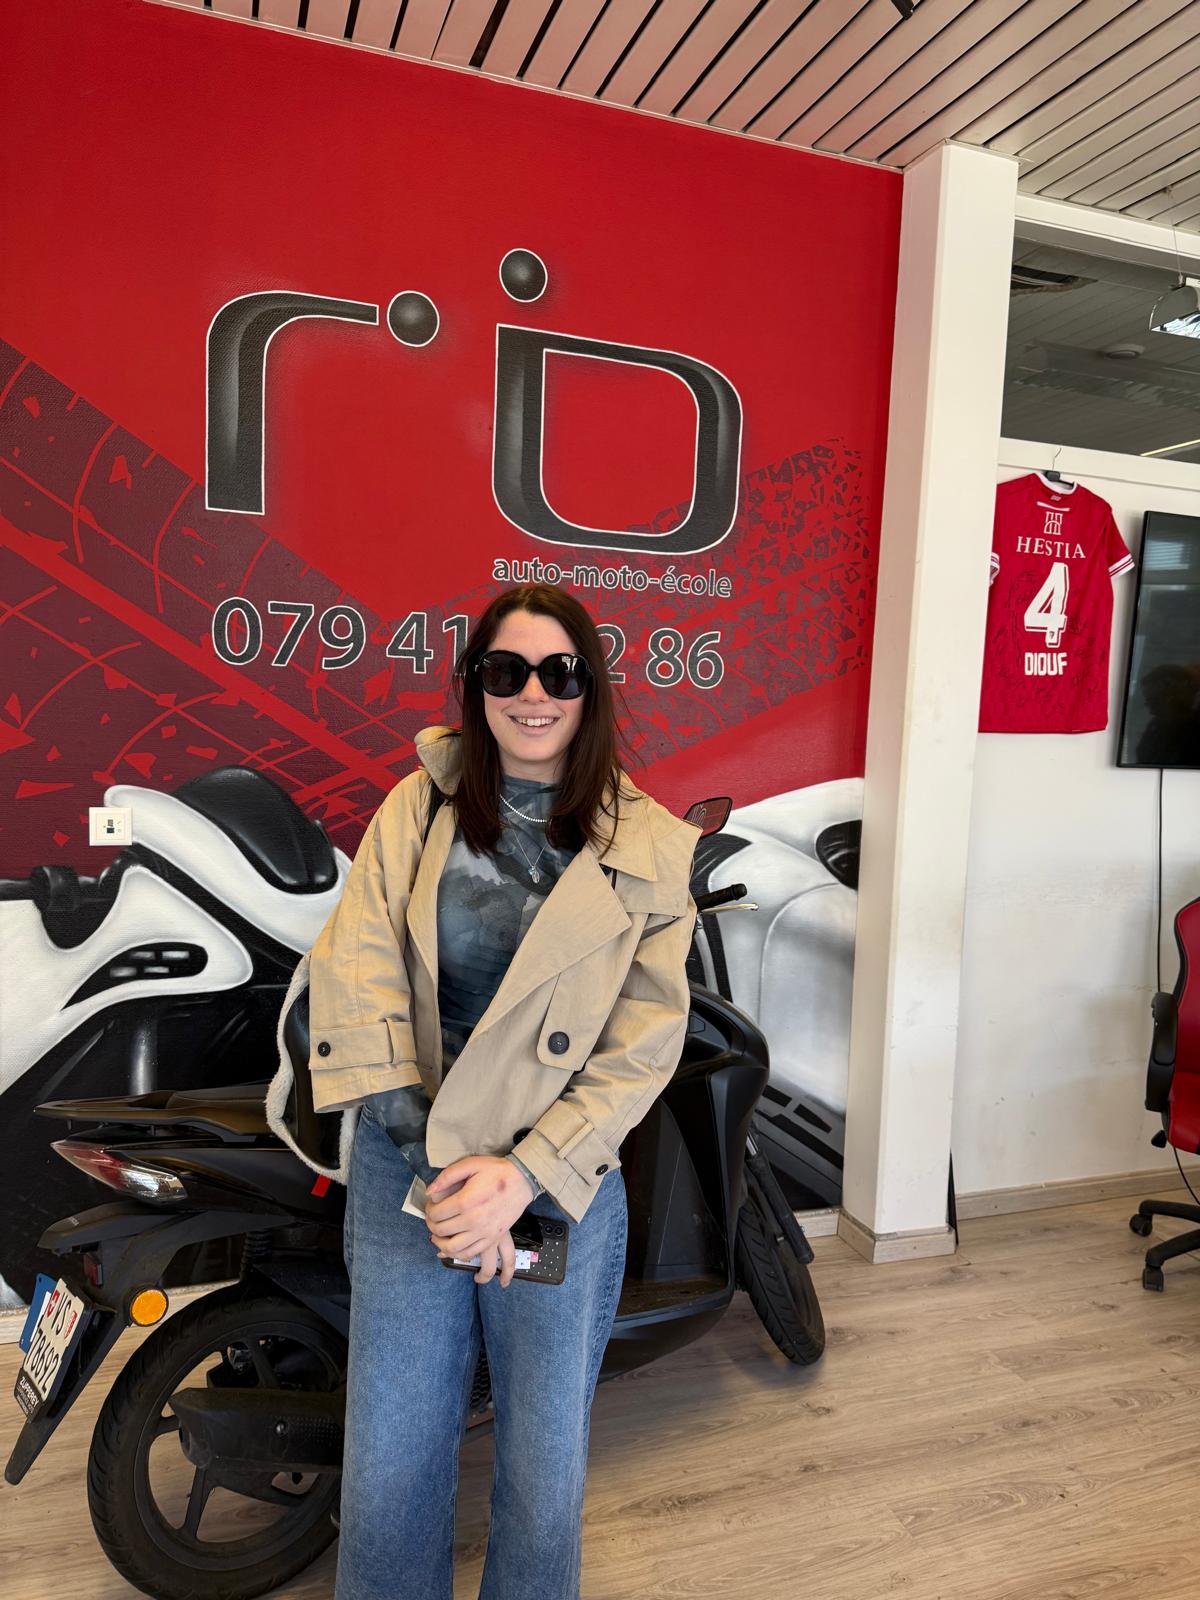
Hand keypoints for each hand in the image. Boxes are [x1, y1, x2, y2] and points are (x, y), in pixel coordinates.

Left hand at [426, 1155, 532, 1278]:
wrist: (522, 1180)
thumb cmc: (496, 1171)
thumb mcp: (470, 1164)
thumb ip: (447, 1176)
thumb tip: (429, 1192)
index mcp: (465, 1201)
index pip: (436, 1213)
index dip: (429, 1210)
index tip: (431, 1205)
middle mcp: (473, 1220)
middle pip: (441, 1230)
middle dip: (431, 1225)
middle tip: (433, 1218)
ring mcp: (484, 1232)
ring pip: (453, 1248)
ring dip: (440, 1243)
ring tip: (438, 1235)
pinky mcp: (492, 1238)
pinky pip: (470, 1253)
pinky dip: (458, 1254)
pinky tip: (453, 1247)